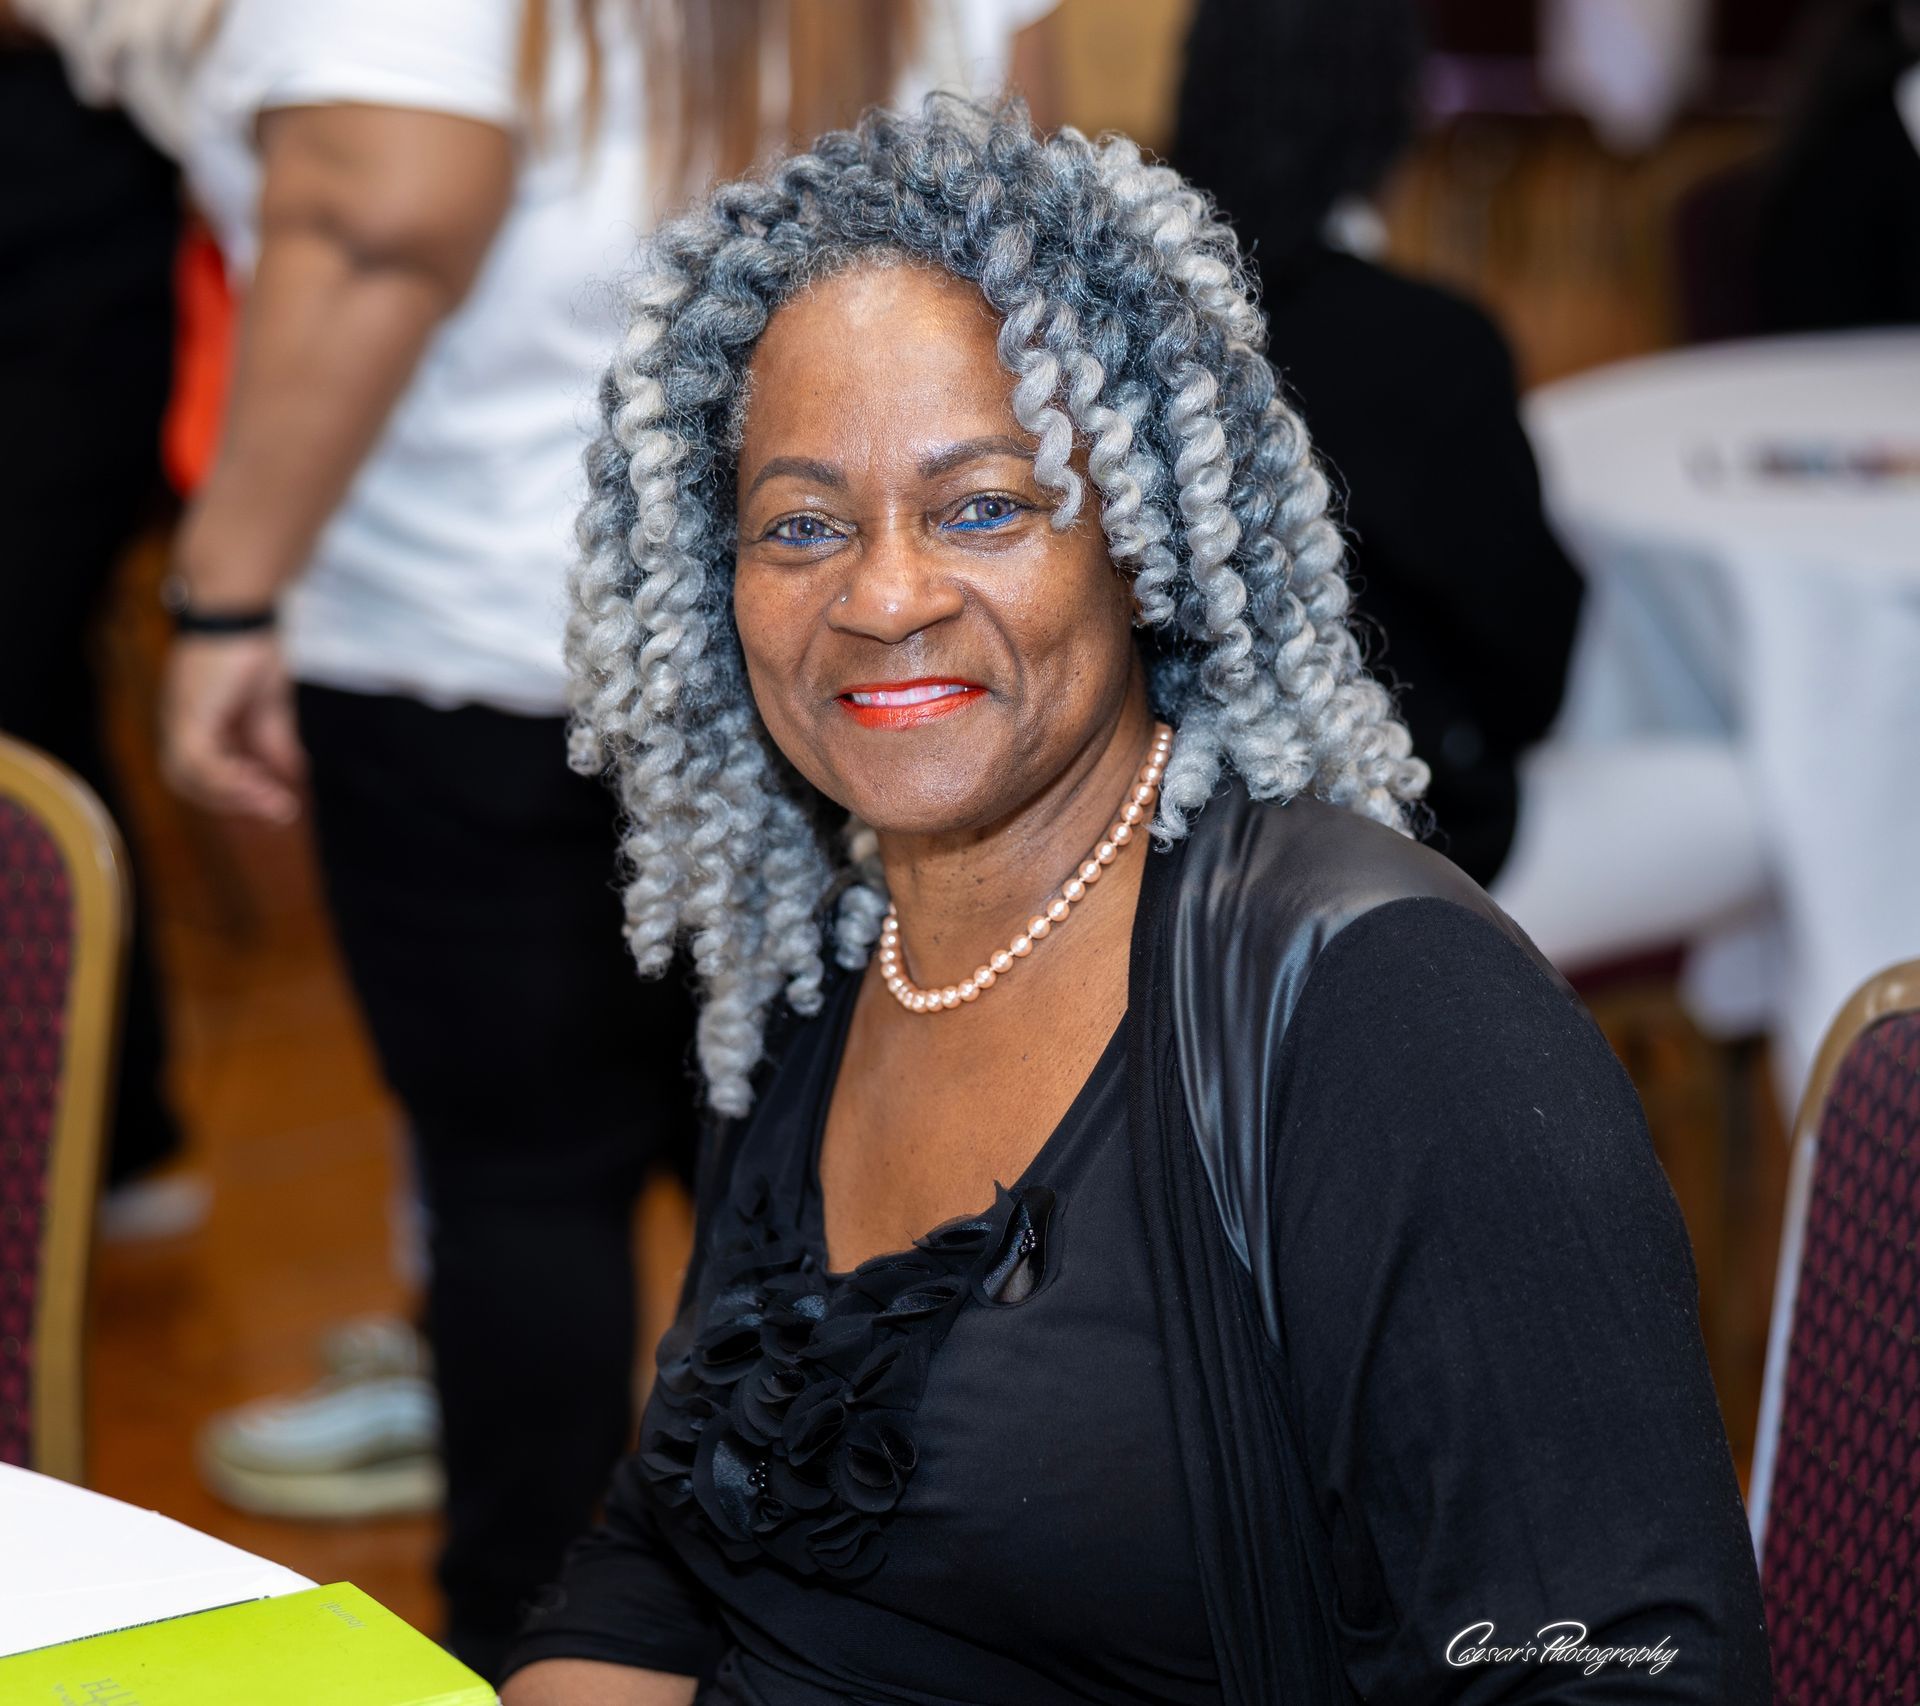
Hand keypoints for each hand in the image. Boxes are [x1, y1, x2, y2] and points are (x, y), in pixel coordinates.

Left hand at [161, 631, 306, 822]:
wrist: (241, 607)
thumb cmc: (254, 644)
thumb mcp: (271, 704)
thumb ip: (275, 741)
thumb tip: (293, 774)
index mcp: (197, 720)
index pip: (204, 771)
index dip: (235, 791)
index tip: (277, 803)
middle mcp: (180, 721)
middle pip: (189, 781)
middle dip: (232, 801)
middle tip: (277, 811)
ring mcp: (181, 717)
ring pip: (188, 776)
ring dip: (232, 795)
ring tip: (273, 801)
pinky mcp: (189, 713)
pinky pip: (200, 761)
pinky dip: (229, 778)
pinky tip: (261, 783)